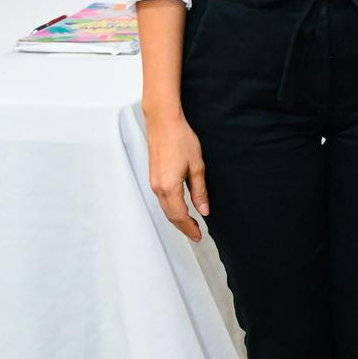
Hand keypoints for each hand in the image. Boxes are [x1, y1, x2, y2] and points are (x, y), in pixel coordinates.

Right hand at [146, 110, 208, 241]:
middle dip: (183, 227)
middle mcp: (158, 187)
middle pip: (170, 215)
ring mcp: (153, 182)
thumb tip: (204, 210)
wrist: (163, 122)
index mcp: (169, 187)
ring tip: (190, 224)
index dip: (189, 228)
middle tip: (196, 234)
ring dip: (177, 218)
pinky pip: (162, 198)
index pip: (179, 216)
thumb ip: (200, 190)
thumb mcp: (197, 165)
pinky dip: (171, 207)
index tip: (198, 236)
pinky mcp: (153, 176)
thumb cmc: (180, 139)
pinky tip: (180, 207)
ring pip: (165, 207)